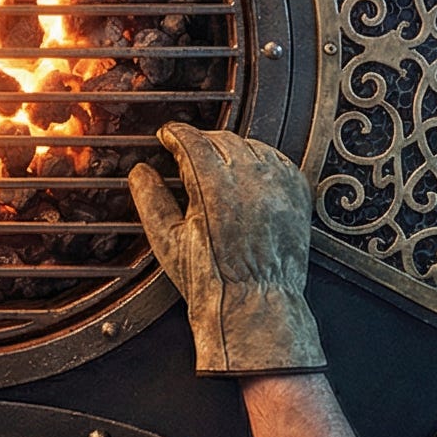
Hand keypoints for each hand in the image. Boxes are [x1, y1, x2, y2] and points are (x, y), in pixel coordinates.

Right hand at [128, 124, 322, 375]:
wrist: (257, 302)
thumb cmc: (213, 280)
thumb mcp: (168, 241)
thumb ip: (151, 199)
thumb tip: (140, 173)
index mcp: (213, 186)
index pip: (190, 139)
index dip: (174, 134)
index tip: (168, 135)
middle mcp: (248, 178)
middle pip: (219, 137)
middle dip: (199, 141)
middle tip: (186, 153)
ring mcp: (276, 184)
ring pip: (248, 144)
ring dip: (229, 149)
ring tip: (215, 166)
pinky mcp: (296, 192)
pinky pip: (276, 159)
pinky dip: (258, 160)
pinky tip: (247, 175)